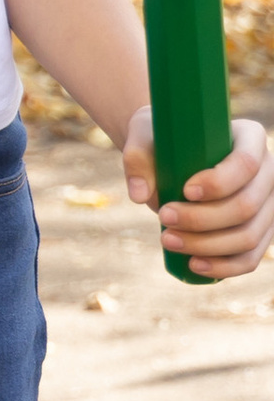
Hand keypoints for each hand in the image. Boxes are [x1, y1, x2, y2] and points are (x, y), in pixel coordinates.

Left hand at [123, 108, 273, 278]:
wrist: (168, 154)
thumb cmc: (161, 139)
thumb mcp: (144, 135)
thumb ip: (138, 158)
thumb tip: (140, 195)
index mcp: (249, 137)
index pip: (246, 164)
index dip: (219, 183)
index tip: (185, 191)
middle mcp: (268, 171)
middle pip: (247, 206)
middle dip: (203, 219)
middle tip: (164, 217)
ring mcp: (268, 204)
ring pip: (249, 236)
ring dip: (208, 245)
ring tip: (168, 240)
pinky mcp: (259, 230)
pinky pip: (250, 257)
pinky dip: (224, 266)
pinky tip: (194, 265)